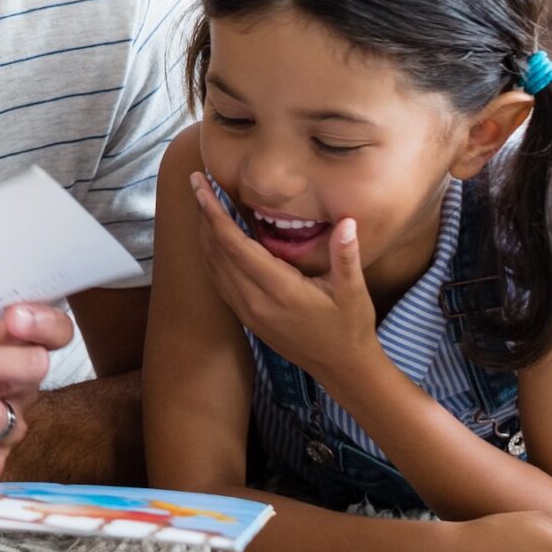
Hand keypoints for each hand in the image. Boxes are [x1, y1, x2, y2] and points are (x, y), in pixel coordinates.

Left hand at [189, 172, 378, 385]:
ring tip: (203, 203)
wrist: (341, 368)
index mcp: (280, 290)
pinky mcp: (246, 318)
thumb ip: (346, 256)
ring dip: (204, 234)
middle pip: (216, 251)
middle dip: (204, 215)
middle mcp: (255, 301)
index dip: (214, 213)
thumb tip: (346, 222)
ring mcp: (247, 311)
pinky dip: (211, 255)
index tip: (201, 185)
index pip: (235, 245)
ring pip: (213, 266)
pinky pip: (219, 281)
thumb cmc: (349, 327)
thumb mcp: (354, 292)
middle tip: (197, 183)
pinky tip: (212, 238)